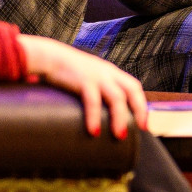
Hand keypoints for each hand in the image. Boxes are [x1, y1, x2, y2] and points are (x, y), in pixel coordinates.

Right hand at [17, 34, 146, 138]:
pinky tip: (94, 131)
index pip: (133, 86)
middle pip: (132, 89)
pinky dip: (95, 117)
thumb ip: (94, 90)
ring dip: (120, 118)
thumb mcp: (85, 76)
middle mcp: (106, 72)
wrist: (47, 56)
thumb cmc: (64, 70)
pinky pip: (93, 101)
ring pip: (117, 97)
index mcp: (108, 71)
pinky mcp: (83, 80)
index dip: (141, 103)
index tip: (143, 122)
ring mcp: (96, 76)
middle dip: (139, 109)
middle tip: (140, 128)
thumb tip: (98, 117)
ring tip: (119, 136)